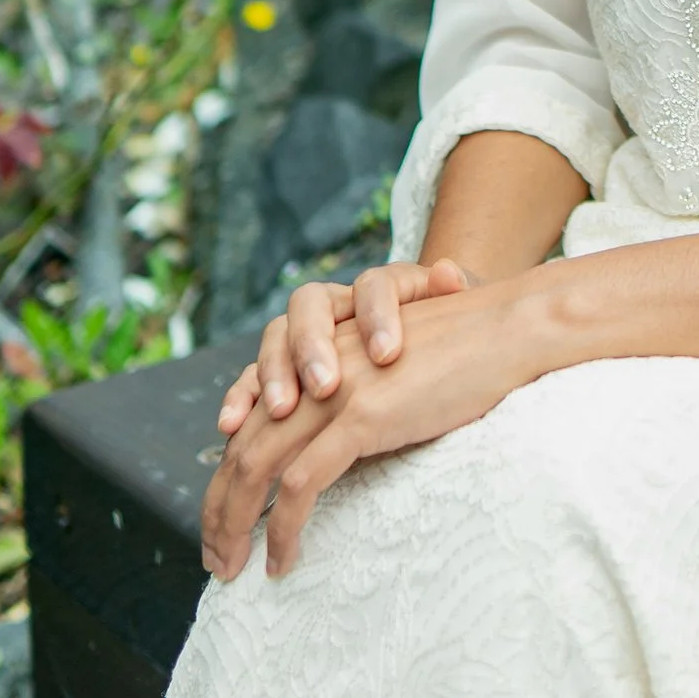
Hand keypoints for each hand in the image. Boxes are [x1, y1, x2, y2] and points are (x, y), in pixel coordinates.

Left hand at [200, 280, 547, 581]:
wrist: (509, 328)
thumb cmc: (467, 356)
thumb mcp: (396, 377)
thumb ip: (360, 403)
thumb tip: (340, 459)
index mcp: (318, 359)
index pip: (252, 418)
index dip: (229, 471)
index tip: (223, 519)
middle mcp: (315, 369)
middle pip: (244, 445)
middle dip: (220, 506)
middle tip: (216, 557)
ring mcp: (333, 390)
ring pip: (257, 464)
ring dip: (237, 523)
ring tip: (232, 566)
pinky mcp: (360, 416)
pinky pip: (301, 482)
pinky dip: (284, 527)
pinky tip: (282, 559)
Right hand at [216, 255, 478, 439]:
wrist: (438, 347)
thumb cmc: (453, 337)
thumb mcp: (466, 316)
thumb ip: (457, 293)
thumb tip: (448, 272)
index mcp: (383, 288)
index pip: (374, 286)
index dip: (376, 316)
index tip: (387, 354)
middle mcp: (338, 305)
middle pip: (311, 306)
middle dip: (313, 346)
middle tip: (325, 386)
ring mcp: (306, 336)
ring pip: (277, 339)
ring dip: (274, 373)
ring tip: (281, 409)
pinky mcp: (284, 372)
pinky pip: (252, 378)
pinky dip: (241, 398)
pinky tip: (232, 425)